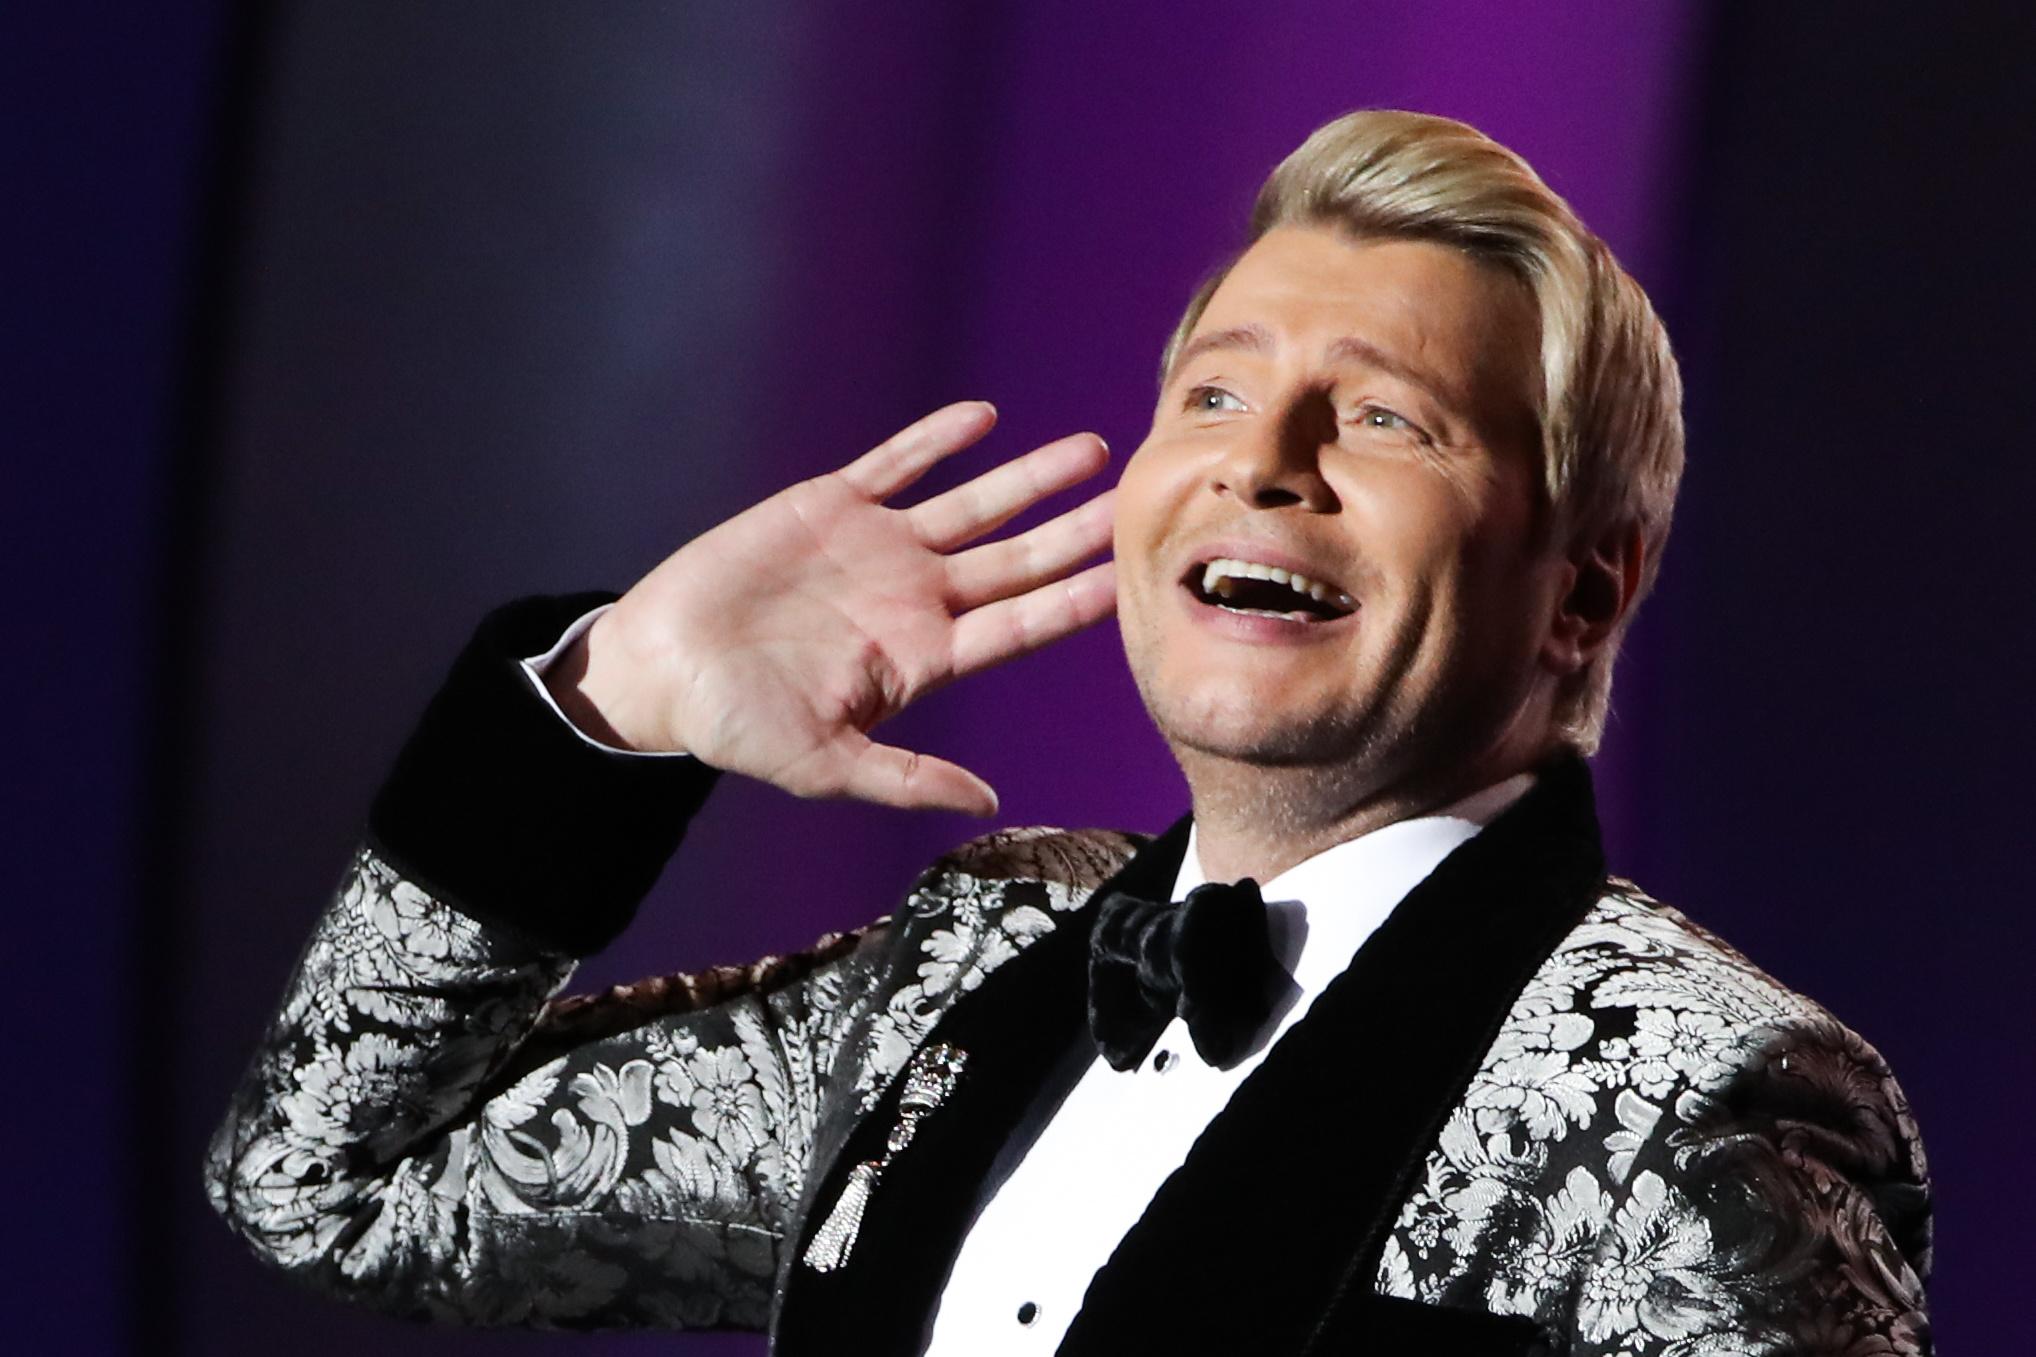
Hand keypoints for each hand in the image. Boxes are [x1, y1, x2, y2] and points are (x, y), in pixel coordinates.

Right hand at [548, 401, 1115, 814]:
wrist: (661, 668)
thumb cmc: (737, 727)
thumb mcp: (824, 766)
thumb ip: (907, 780)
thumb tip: (989, 803)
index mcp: (921, 658)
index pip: (1018, 626)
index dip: (1074, 603)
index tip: (1131, 580)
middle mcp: (913, 598)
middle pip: (1016, 560)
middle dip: (1075, 533)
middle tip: (1136, 504)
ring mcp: (877, 549)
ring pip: (973, 505)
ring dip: (1031, 478)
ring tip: (1092, 450)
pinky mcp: (830, 507)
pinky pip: (895, 464)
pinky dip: (937, 439)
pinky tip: (984, 418)